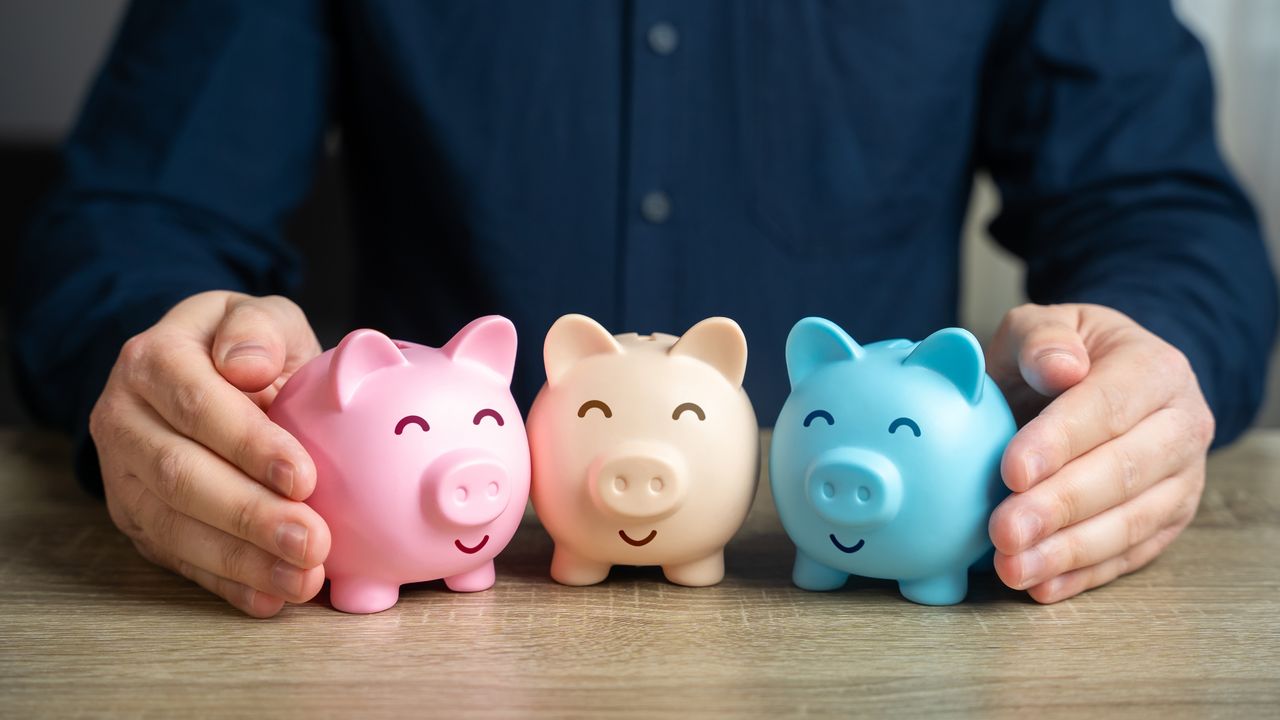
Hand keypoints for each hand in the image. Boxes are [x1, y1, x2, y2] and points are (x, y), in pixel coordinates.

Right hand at [89, 291, 330, 616]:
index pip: (196, 404)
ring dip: (243, 560)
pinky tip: (270, 597)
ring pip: (174, 526)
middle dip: (250, 515)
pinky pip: (177, 559)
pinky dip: (226, 583)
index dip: (248, 445)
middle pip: (180, 476)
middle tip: (313, 542)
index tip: (304, 476)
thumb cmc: (246, 348)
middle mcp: (123, 419)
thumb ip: (258, 330)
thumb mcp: (259, 316)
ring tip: (303, 577)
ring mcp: (122, 476)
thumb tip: (247, 365)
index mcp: (153, 360)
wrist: (207, 376)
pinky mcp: (137, 521)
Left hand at [985, 303, 1214, 602]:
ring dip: (1067, 552)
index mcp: (1155, 368)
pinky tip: (1041, 587)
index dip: (1059, 442)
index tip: (1011, 471)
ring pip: (1130, 523)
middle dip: (1059, 507)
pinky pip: (1130, 555)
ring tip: (1012, 568)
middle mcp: (1182, 425)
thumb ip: (1042, 339)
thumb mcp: (1046, 326)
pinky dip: (1084, 575)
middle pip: (1122, 473)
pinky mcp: (1169, 521)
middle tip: (1003, 531)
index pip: (1107, 408)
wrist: (1102, 380)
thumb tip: (1059, 367)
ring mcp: (1182, 479)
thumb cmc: (1063, 355)